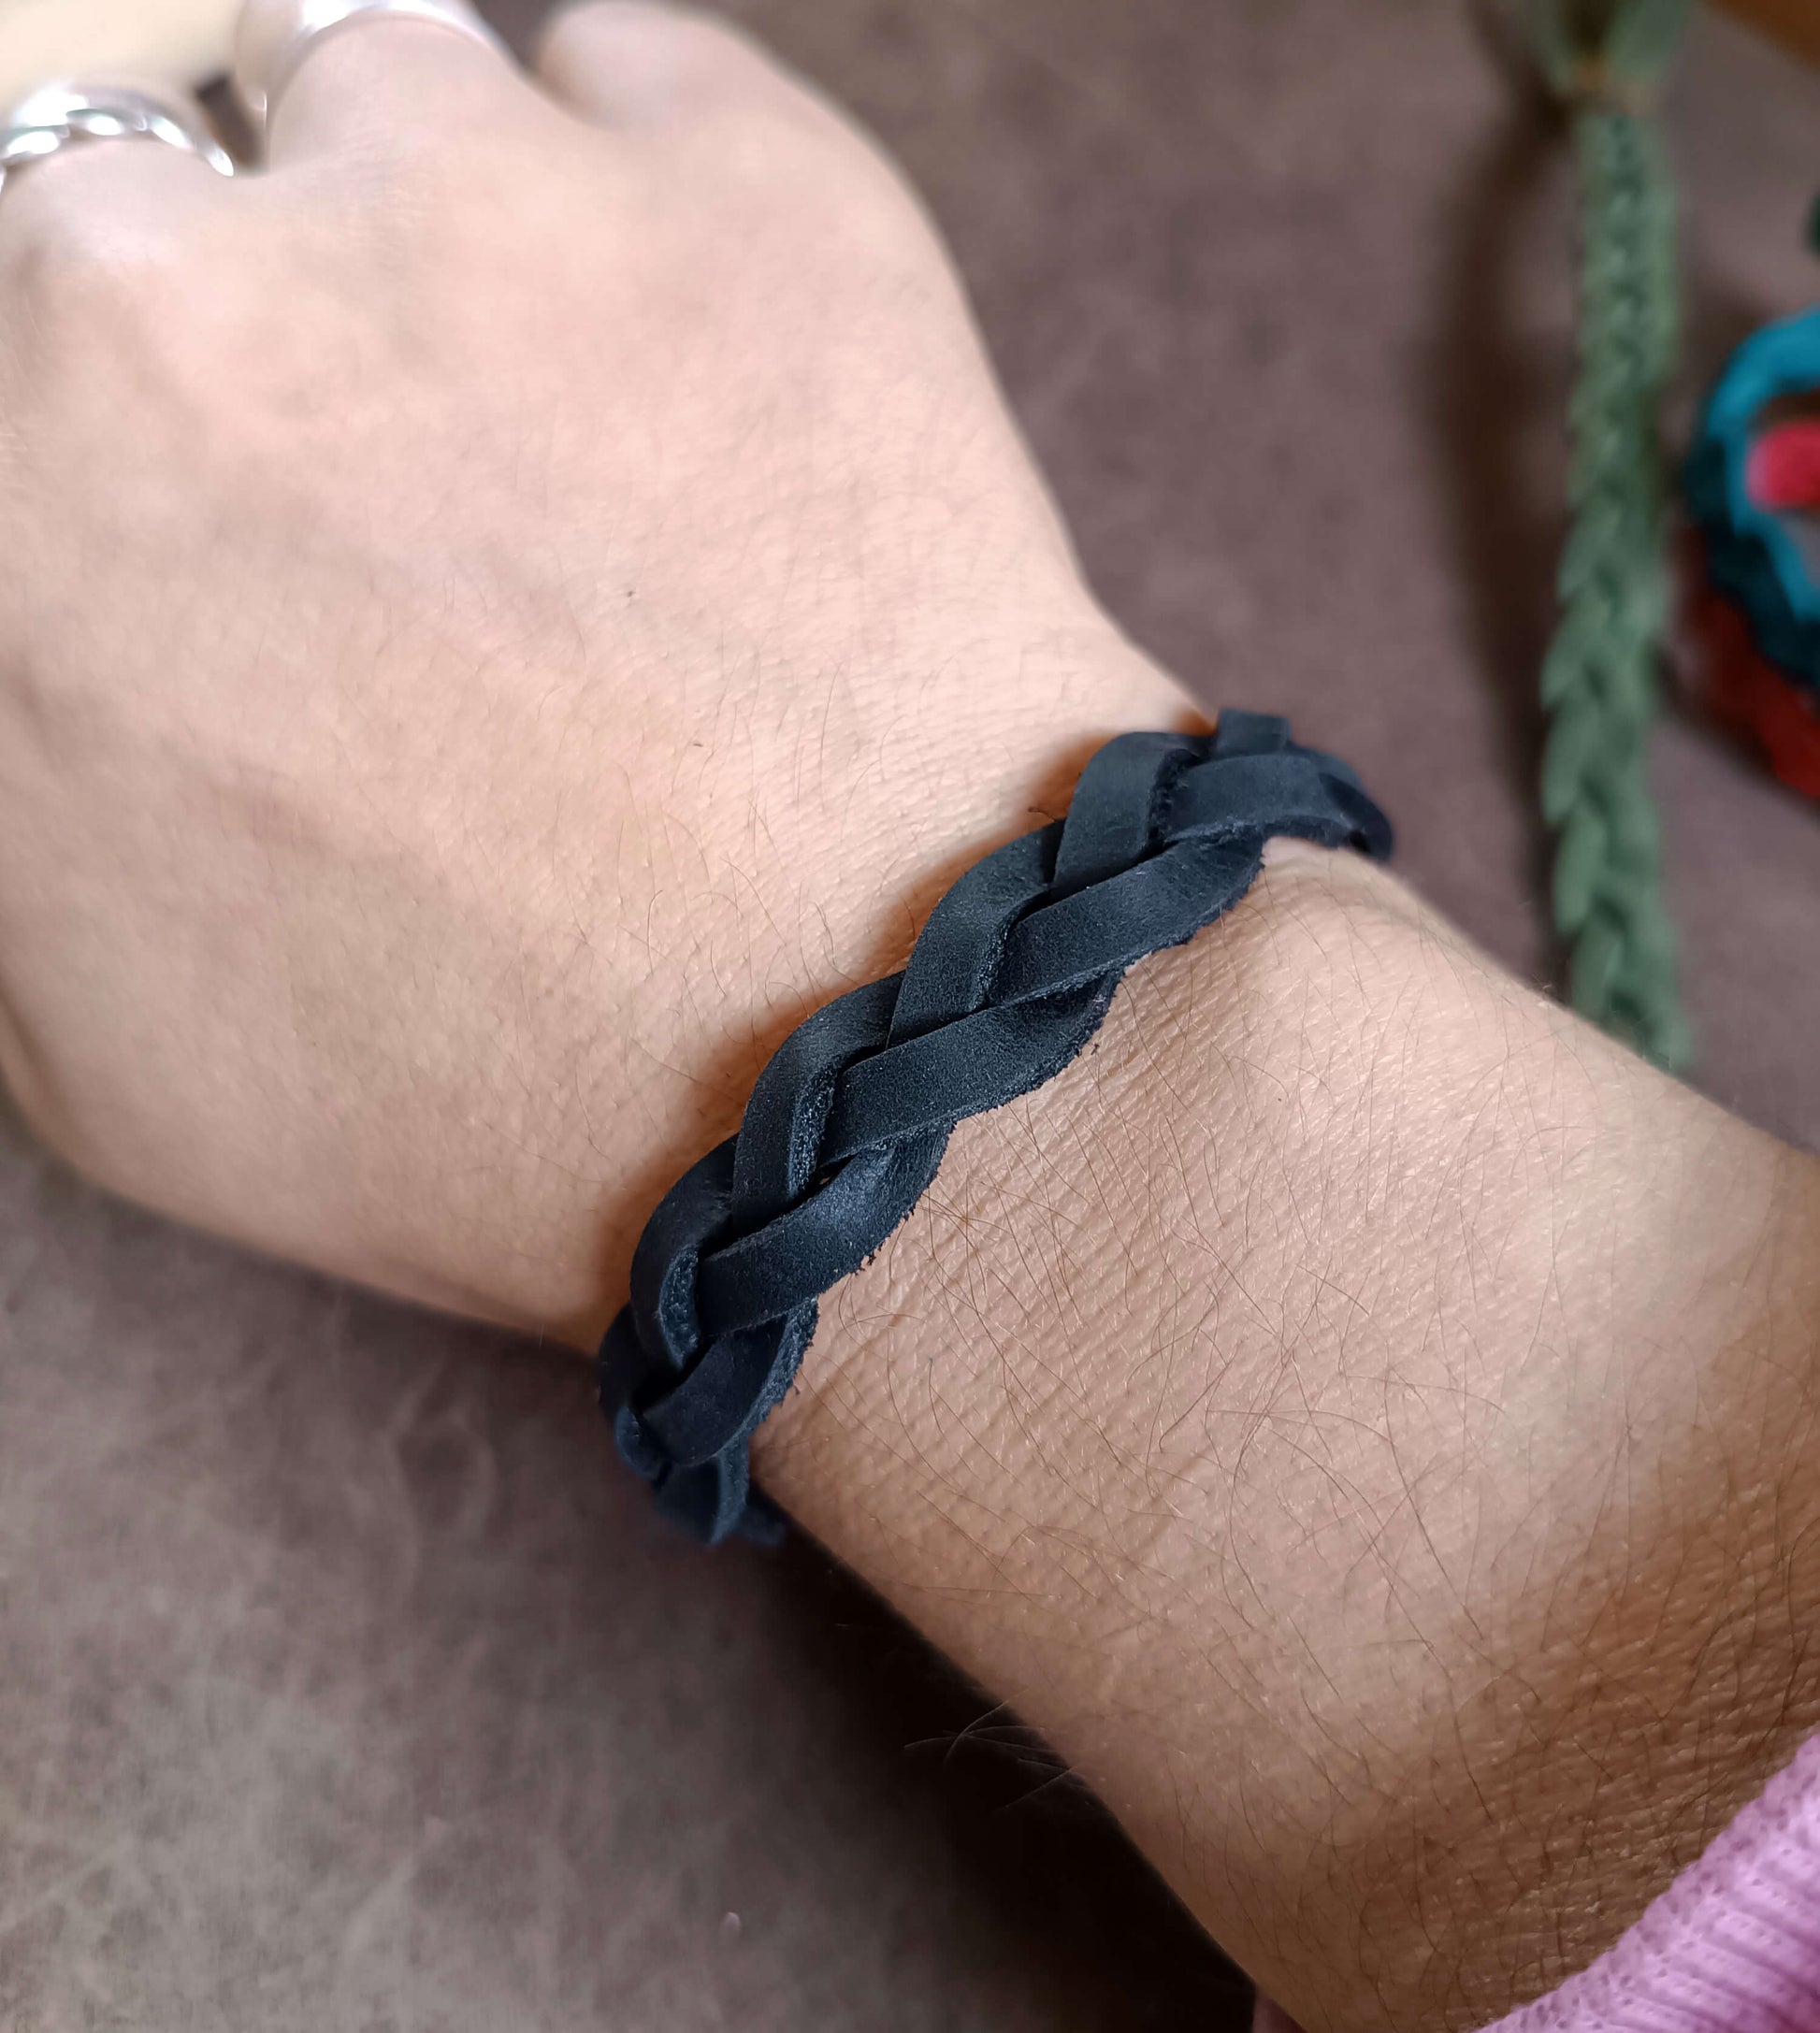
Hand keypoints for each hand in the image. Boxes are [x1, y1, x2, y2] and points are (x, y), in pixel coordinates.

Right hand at [0, 0, 1184, 1336]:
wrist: (848, 1059)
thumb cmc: (473, 1100)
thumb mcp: (99, 1046)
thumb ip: (23, 788)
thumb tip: (64, 656)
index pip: (18, 344)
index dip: (125, 442)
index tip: (213, 496)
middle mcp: (161, 288)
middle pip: (134, 199)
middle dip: (247, 326)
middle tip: (400, 490)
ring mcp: (455, 190)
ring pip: (377, 95)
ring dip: (443, 233)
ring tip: (577, 432)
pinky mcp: (728, 169)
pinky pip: (629, 80)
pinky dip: (655, 197)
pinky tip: (726, 384)